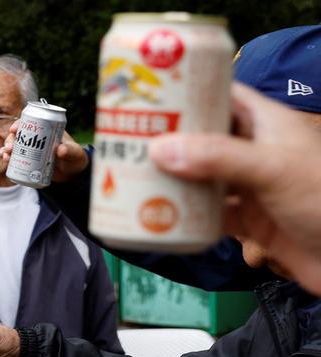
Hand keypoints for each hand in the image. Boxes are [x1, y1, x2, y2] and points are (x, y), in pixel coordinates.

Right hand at [1, 121, 87, 182]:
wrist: (72, 173)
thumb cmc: (75, 159)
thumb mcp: (74, 153)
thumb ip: (69, 151)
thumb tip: (60, 150)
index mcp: (47, 130)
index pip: (31, 123)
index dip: (19, 124)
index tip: (13, 130)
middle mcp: (36, 138)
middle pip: (19, 135)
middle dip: (10, 140)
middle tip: (10, 149)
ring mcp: (31, 150)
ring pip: (14, 146)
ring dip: (6, 149)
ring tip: (5, 156)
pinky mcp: (28, 160)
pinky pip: (15, 157)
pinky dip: (8, 157)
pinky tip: (4, 159)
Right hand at [150, 83, 320, 295]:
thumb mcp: (272, 169)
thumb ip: (218, 158)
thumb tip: (161, 149)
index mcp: (268, 124)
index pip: (224, 95)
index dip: (190, 91)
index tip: (152, 94)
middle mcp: (257, 152)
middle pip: (204, 138)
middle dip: (169, 140)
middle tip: (129, 140)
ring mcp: (252, 187)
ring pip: (201, 177)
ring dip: (171, 179)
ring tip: (133, 176)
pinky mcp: (249, 220)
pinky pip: (207, 214)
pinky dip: (184, 216)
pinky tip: (160, 214)